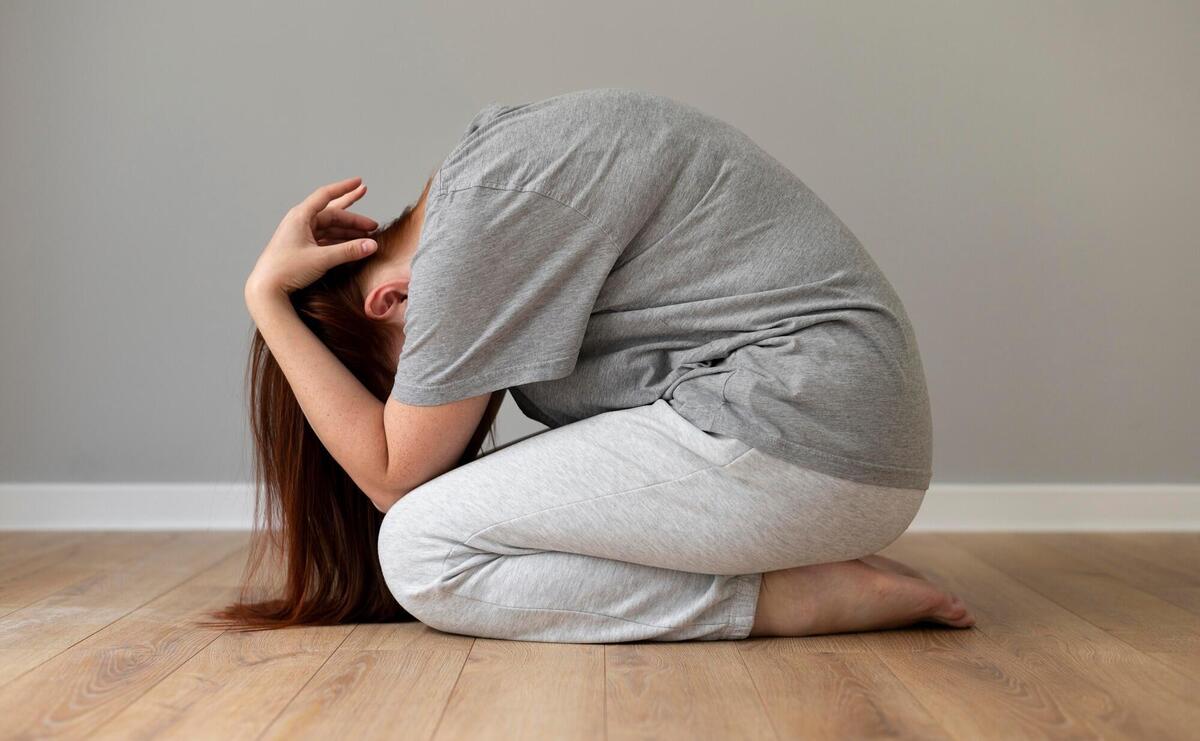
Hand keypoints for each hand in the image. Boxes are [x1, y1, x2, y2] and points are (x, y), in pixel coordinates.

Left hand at [246, 176, 380, 300]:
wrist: (266, 289)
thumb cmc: (287, 270)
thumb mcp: (322, 259)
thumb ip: (349, 251)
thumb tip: (372, 245)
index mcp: (301, 216)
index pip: (326, 195)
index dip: (345, 188)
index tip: (359, 182)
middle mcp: (300, 222)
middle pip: (332, 215)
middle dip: (354, 220)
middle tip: (373, 225)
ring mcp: (301, 235)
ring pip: (330, 228)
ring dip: (348, 233)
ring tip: (366, 237)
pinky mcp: (302, 248)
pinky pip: (325, 240)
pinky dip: (340, 242)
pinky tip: (352, 246)